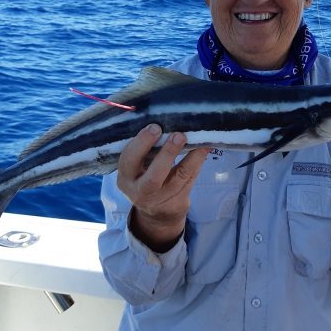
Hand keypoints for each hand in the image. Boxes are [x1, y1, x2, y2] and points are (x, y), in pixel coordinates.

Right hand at [116, 124, 208, 251]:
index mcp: (125, 178)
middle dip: (167, 154)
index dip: (141, 144)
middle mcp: (140, 192)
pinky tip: (205, 148)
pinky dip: (198, 162)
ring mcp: (161, 200)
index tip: (155, 127)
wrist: (156, 212)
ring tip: (200, 140)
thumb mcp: (136, 168)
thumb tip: (164, 118)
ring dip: (191, 157)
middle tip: (178, 135)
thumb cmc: (145, 177)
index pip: (128, 161)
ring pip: (179, 178)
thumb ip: (144, 149)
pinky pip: (191, 180)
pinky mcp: (178, 203)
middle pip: (153, 177)